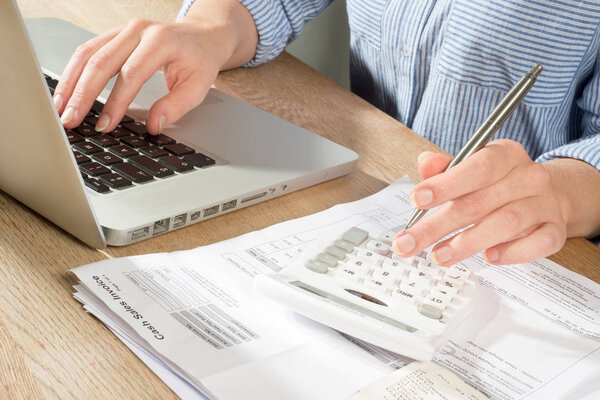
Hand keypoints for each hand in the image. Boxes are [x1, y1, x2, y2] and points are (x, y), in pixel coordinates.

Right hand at [53, 0, 256, 133]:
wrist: (201, 36)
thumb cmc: (200, 60)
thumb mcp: (199, 86)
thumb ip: (176, 106)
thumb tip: (154, 126)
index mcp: (160, 41)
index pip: (131, 73)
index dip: (115, 102)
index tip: (105, 125)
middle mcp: (138, 31)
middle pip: (101, 61)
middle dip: (83, 95)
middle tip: (71, 121)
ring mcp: (123, 30)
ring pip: (87, 54)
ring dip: (71, 83)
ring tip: (60, 109)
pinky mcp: (114, 35)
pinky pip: (88, 51)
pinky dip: (74, 73)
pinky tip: (66, 92)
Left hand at [392, 139, 568, 264]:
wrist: (549, 195)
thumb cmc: (499, 184)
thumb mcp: (472, 169)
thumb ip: (446, 169)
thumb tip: (425, 163)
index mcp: (505, 154)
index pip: (476, 167)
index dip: (445, 184)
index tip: (415, 200)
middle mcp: (528, 176)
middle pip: (480, 202)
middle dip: (438, 225)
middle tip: (410, 243)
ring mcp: (545, 203)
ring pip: (506, 223)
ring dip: (467, 243)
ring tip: (439, 256)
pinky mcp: (556, 230)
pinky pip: (538, 243)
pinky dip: (512, 252)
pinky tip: (489, 257)